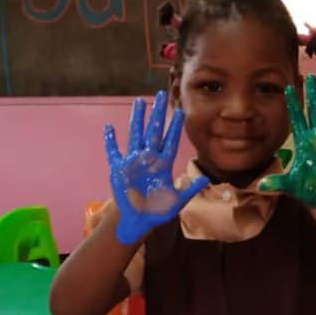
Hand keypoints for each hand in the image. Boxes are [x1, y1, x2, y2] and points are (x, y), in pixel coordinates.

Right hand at [104, 90, 208, 244]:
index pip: (170, 141)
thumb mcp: (177, 201)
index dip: (174, 127)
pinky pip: (114, 152)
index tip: (180, 111)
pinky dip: (111, 141)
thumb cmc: (158, 211)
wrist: (139, 220)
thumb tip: (206, 179)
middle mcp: (149, 159)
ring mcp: (133, 161)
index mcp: (163, 165)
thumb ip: (190, 189)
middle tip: (161, 94)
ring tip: (139, 101)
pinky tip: (109, 128)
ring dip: (137, 119)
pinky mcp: (119, 168)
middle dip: (157, 113)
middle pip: (154, 131)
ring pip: (135, 135)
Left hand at [259, 75, 315, 208]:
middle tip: (310, 76)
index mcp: (303, 142)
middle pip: (315, 111)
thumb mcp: (291, 185)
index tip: (287, 88)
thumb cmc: (307, 188)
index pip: (297, 119)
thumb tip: (260, 186)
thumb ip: (277, 182)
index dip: (293, 105)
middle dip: (313, 94)